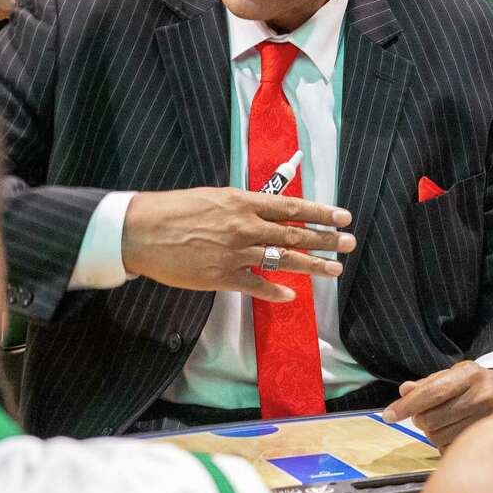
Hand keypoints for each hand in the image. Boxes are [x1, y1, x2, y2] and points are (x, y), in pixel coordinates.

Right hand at [121, 187, 355, 301]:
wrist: (142, 231)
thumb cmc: (174, 210)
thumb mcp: (213, 196)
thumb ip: (243, 204)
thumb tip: (268, 208)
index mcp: (243, 201)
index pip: (292, 206)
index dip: (321, 212)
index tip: (343, 217)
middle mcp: (245, 226)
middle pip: (295, 233)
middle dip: (326, 239)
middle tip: (350, 243)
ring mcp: (235, 253)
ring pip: (283, 260)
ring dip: (313, 265)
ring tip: (335, 269)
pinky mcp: (222, 277)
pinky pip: (257, 286)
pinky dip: (276, 292)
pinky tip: (292, 296)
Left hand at [381, 361, 492, 450]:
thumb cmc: (475, 384)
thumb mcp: (453, 375)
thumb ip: (427, 384)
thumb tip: (404, 390)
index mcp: (470, 374)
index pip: (432, 392)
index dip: (407, 405)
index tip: (388, 415)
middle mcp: (482, 396)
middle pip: (432, 418)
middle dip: (420, 419)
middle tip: (427, 414)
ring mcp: (488, 420)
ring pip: (438, 437)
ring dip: (432, 432)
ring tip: (444, 421)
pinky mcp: (489, 440)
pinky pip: (450, 449)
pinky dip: (444, 443)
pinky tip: (454, 431)